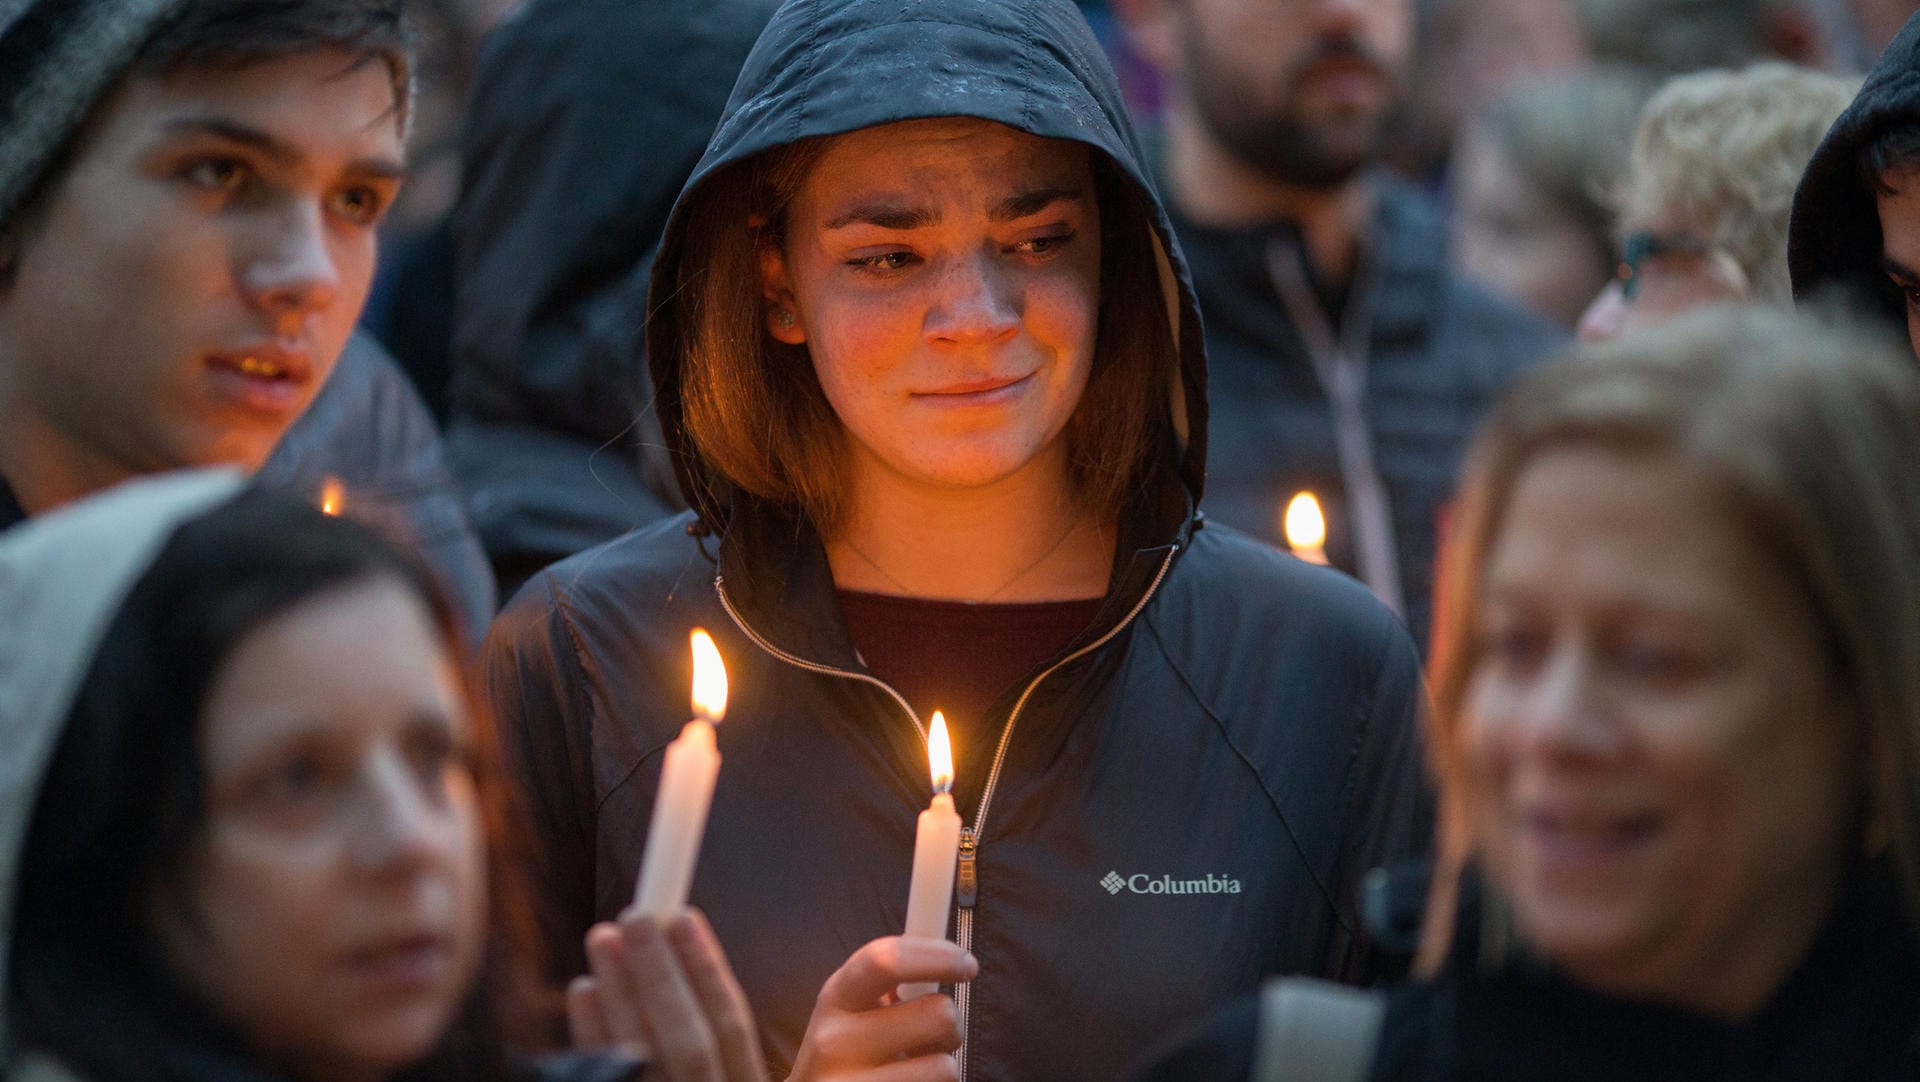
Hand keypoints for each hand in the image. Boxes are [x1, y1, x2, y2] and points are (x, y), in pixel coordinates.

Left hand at [569, 908, 770, 1081]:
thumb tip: (673, 955)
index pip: (733, 1029)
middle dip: (661, 976)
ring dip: (621, 996)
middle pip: (688, 1044)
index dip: (708, 970)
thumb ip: (716, 1044)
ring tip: (603, 938)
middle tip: (635, 915)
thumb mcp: (729, 1076)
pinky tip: (583, 993)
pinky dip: (591, 1036)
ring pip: (644, 1061)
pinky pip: (608, 1081)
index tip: (683, 916)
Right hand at [785, 936, 977, 1081]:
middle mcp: (834, 1041)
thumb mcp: (851, 1009)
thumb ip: (889, 979)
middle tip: (936, 1034)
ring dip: (944, 1066)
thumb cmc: (846, 1052)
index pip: (885, 959)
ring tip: (915, 1068)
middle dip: (952, 1023)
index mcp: (834, 997)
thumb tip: (948, 950)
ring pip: (945, 1066)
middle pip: (937, 1014)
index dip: (937, 954)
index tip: (968, 965)